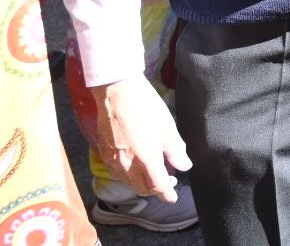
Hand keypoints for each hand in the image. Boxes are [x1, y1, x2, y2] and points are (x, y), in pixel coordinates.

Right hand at [91, 77, 191, 201]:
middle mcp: (127, 164)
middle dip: (155, 189)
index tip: (172, 198)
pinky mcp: (105, 152)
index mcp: (146, 159)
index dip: (167, 194)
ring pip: (128, 182)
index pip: (158, 186)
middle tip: (168, 181)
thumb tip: (184, 166)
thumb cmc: (146, 107)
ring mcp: (113, 159)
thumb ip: (176, 151)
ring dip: (141, 183)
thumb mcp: (168, 128)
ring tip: (153, 172)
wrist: (118, 92)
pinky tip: (136, 166)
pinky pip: (117, 173)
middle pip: (142, 188)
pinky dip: (129, 175)